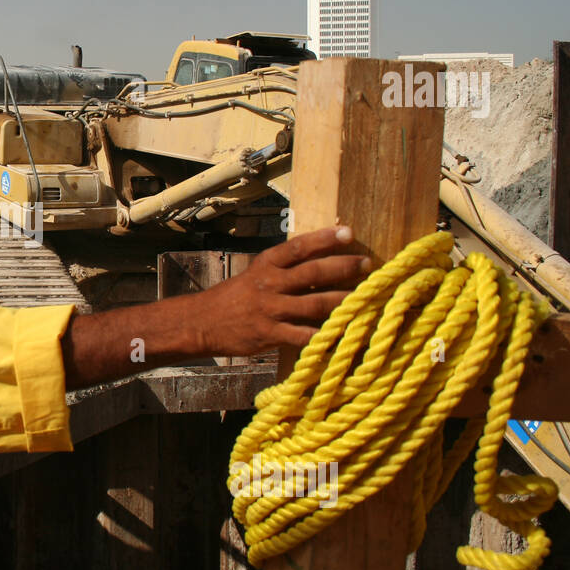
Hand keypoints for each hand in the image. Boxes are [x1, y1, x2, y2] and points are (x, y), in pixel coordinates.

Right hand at [196, 226, 369, 355]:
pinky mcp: (270, 334)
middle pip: (313, 272)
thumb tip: (321, 261)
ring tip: (367, 299)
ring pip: (314, 304)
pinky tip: (345, 337)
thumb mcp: (255, 274)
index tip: (349, 232)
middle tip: (368, 265)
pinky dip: (325, 337)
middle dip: (344, 267)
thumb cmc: (233, 298)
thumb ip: (284, 269)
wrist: (201, 323)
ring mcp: (270, 310)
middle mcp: (270, 284)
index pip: (298, 246)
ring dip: (344, 301)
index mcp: (266, 265)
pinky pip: (303, 336)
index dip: (325, 238)